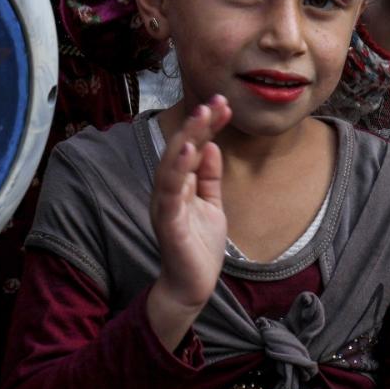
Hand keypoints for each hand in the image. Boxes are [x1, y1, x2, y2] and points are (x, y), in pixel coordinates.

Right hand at [147, 98, 230, 349]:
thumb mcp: (211, 205)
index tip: (223, 104)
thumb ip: (209, 177)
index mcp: (178, 185)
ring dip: (186, 139)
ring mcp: (166, 206)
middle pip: (179, 150)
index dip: (206, 126)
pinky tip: (189, 150)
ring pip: (172, 165)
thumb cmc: (199, 247)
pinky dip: (178, 169)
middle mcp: (167, 191)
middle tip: (215, 101)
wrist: (192, 287)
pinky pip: (171, 192)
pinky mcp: (169, 223)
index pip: (192, 148)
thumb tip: (212, 146)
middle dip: (197, 124)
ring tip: (201, 117)